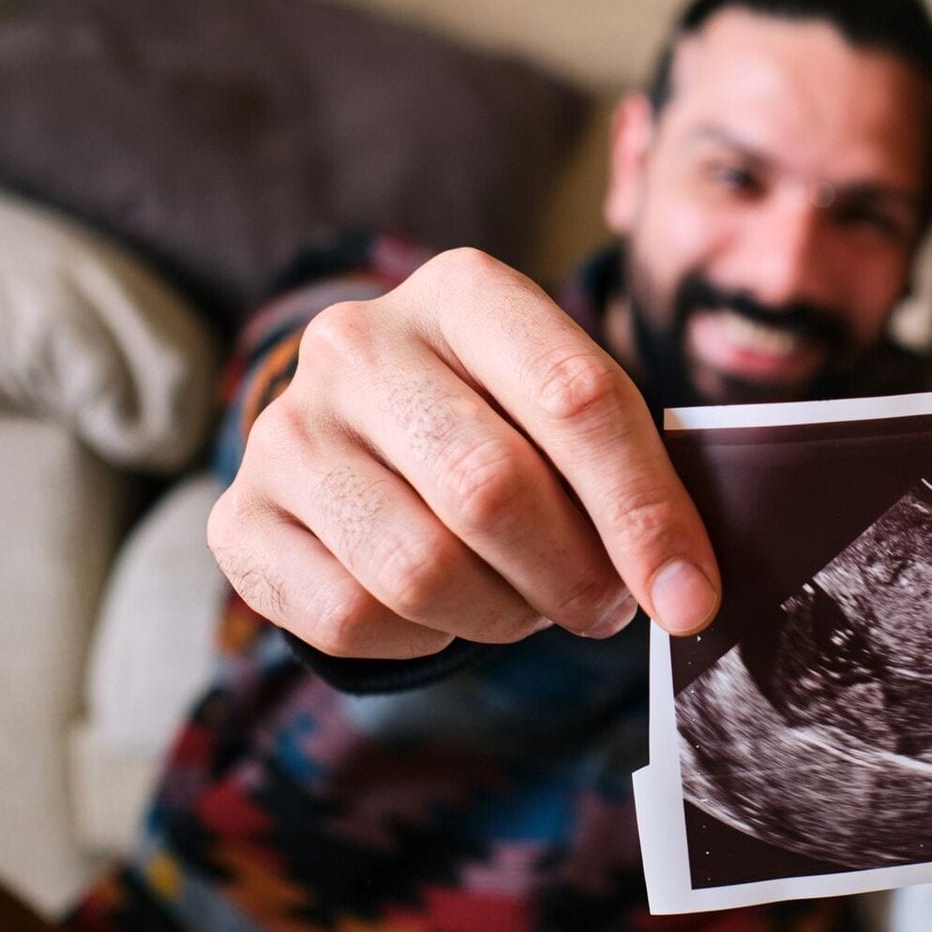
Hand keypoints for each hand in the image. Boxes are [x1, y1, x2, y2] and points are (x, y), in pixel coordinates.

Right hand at [206, 248, 721, 658]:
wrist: (367, 430)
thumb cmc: (503, 420)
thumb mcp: (570, 406)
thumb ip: (634, 470)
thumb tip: (688, 592)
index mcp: (465, 290)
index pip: (575, 399)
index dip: (644, 513)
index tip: (690, 597)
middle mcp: (358, 344)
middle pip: (490, 489)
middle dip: (574, 576)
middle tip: (606, 607)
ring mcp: (285, 431)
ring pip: (418, 569)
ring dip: (502, 615)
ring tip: (529, 604)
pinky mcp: (240, 520)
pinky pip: (351, 618)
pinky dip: (423, 640)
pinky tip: (445, 612)